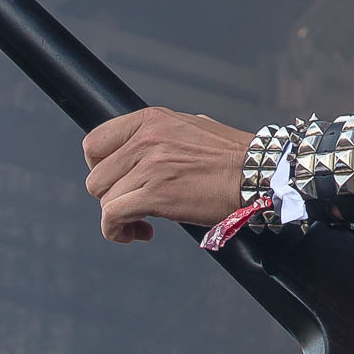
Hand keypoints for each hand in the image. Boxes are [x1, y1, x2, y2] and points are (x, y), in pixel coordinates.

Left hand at [82, 107, 248, 242]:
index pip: (95, 143)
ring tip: (139, 223)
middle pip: (97, 177)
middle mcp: (146, 140)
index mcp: (151, 120)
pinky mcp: (155, 195)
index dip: (100, 168)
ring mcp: (149, 167)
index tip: (114, 181)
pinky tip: (138, 232)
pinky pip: (113, 217)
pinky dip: (118, 231)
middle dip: (111, 196)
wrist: (258, 174)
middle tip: (132, 205)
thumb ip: (159, 135)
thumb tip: (139, 149)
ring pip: (105, 200)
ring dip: (118, 217)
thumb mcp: (189, 127)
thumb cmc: (231, 156)